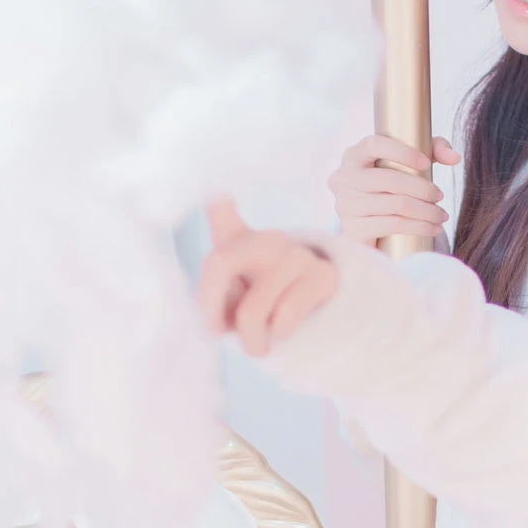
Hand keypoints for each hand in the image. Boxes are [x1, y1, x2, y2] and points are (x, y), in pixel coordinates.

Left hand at [198, 200, 337, 355]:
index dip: (207, 189)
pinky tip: (280, 334)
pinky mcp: (323, 274)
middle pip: (219, 262)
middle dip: (208, 307)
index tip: (204, 181)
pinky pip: (286, 314)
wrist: (319, 319)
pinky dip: (277, 334)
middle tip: (213, 333)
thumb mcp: (232, 302)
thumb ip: (213, 303)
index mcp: (236, 239)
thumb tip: (211, 322)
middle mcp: (265, 239)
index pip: (217, 204)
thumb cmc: (263, 310)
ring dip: (250, 339)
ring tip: (256, 345)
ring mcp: (296, 253)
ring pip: (252, 309)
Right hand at [328, 133, 458, 245]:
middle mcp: (343, 178)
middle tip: (440, 196)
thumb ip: (434, 150)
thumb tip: (455, 157)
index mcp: (353, 155)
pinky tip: (433, 228)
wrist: (370, 227)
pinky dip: (418, 227)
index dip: (402, 152)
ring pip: (395, 205)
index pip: (374, 145)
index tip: (427, 163)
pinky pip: (392, 225)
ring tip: (441, 215)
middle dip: (422, 189)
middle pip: (388, 180)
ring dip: (426, 211)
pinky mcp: (353, 230)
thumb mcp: (412, 163)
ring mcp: (345, 205)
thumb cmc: (391, 188)